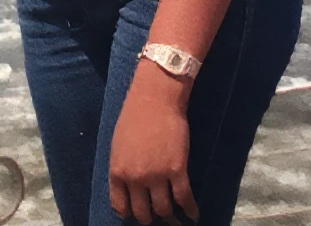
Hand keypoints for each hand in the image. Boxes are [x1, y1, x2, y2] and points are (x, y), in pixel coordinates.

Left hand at [109, 60, 198, 224]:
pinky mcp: (177, 169)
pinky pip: (184, 198)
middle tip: (157, 215)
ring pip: (164, 209)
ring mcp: (157, 175)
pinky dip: (190, 210)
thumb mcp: (118, 144)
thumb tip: (127, 187)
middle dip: (150, 217)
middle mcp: (135, 178)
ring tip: (174, 217)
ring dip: (169, 216)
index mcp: (117, 171)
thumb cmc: (134, 115)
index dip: (130, 214)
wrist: (155, 97)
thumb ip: (122, 168)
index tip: (136, 214)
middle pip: (143, 213)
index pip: (120, 207)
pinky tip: (193, 214)